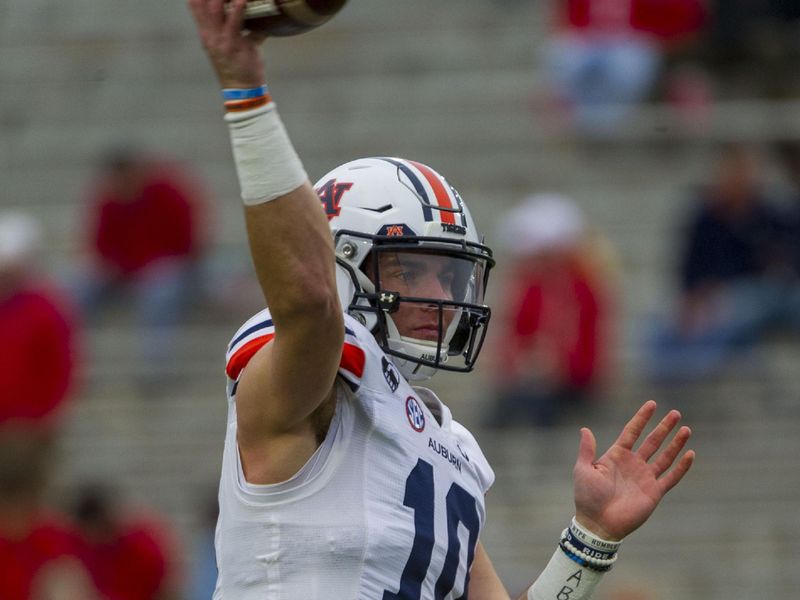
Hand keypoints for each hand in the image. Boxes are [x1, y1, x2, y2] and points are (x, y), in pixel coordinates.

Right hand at [188, 0, 266, 87]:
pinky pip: (234, 23)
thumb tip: (241, 6)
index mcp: (206, 32)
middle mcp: (209, 34)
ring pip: (215, 9)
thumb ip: (230, 23)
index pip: (195, 5)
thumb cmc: (237, 64)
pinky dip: (238, 9)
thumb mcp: (225, 42)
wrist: (241, 89)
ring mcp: (220, 40)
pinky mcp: (233, 45)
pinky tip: (241, 0)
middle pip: (202, 3)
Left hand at [572, 400, 694, 540]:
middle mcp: (633, 464)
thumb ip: (587, 450)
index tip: (652, 404)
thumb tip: (585, 429)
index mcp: (617, 456)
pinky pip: (671, 477)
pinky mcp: (654, 492)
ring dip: (676, 443)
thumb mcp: (583, 469)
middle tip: (676, 413)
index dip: (642, 418)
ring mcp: (645, 477)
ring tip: (686, 429)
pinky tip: (690, 454)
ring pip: (665, 456)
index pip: (632, 432)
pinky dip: (681, 466)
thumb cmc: (587, 497)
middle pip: (652, 441)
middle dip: (664, 427)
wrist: (598, 523)